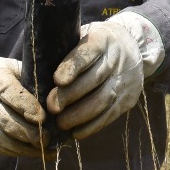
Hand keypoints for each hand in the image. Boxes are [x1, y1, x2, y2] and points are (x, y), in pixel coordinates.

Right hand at [0, 45, 45, 157]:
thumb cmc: (2, 75)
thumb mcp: (16, 68)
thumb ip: (34, 80)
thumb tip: (60, 94)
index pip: (14, 97)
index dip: (29, 109)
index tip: (44, 118)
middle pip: (8, 123)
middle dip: (30, 134)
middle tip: (48, 139)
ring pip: (4, 140)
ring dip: (26, 148)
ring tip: (45, 150)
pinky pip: (1, 148)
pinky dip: (18, 152)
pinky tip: (34, 152)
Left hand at [48, 11, 163, 139]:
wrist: (132, 48)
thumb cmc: (95, 47)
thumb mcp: (84, 37)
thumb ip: (65, 51)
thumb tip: (37, 72)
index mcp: (103, 40)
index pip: (88, 53)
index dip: (72, 67)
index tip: (57, 80)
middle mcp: (117, 59)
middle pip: (94, 79)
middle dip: (70, 96)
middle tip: (51, 107)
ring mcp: (125, 80)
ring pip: (103, 100)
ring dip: (79, 115)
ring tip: (61, 123)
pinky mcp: (128, 99)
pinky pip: (110, 115)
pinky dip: (92, 126)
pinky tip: (76, 131)